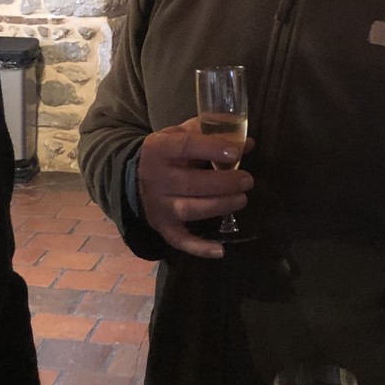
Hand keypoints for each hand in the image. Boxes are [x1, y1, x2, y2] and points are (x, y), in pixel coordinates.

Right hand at [136, 119, 253, 257]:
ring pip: (190, 210)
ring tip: (241, 199)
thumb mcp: (180, 134)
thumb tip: (248, 143)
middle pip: (192, 183)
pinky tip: (220, 250)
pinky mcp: (162, 225)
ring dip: (220, 206)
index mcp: (158, 149)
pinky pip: (180, 240)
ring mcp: (158, 204)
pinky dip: (199, 248)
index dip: (212, 148)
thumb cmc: (168, 153)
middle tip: (247, 181)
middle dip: (224, 183)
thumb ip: (211, 134)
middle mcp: (155, 178)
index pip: (185, 146)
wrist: (136, 178)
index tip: (237, 152)